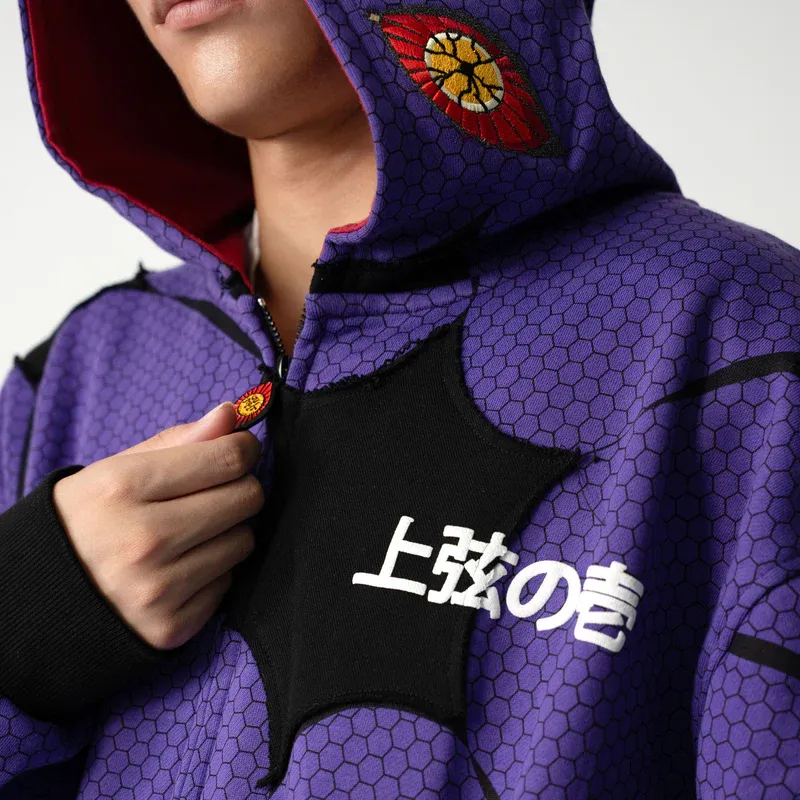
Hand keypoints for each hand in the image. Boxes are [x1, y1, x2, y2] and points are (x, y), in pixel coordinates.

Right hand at [52, 402, 263, 650]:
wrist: (40, 597)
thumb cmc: (86, 521)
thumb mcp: (116, 470)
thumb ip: (177, 441)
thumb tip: (230, 415)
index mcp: (124, 488)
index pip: (227, 459)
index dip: (243, 448)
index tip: (239, 450)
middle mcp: (143, 540)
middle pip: (246, 498)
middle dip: (238, 488)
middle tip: (213, 492)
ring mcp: (157, 589)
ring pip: (244, 541)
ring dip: (226, 532)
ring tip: (187, 534)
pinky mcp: (170, 626)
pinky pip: (227, 583)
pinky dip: (212, 573)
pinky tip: (178, 569)